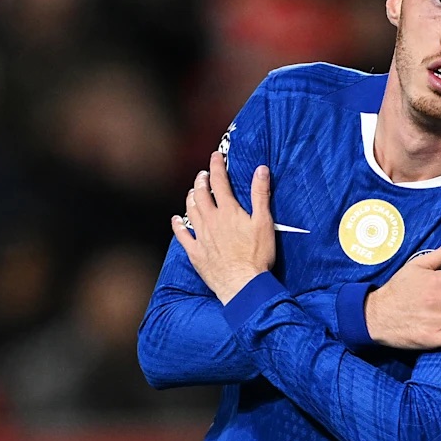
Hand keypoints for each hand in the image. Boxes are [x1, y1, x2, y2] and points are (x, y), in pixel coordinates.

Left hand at [173, 152, 275, 303]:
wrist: (242, 284)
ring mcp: (201, 237)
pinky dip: (178, 225)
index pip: (219, 182)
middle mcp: (211, 220)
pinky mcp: (195, 253)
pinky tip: (176, 219)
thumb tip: (261, 169)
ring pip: (190, 211)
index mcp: (228, 211)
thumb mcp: (264, 222)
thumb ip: (260, 195)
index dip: (217, 166)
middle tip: (203, 174)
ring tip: (193, 191)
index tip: (216, 156)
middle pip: (201, 194)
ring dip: (191, 198)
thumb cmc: (257, 256)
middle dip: (201, 180)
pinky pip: (182, 236)